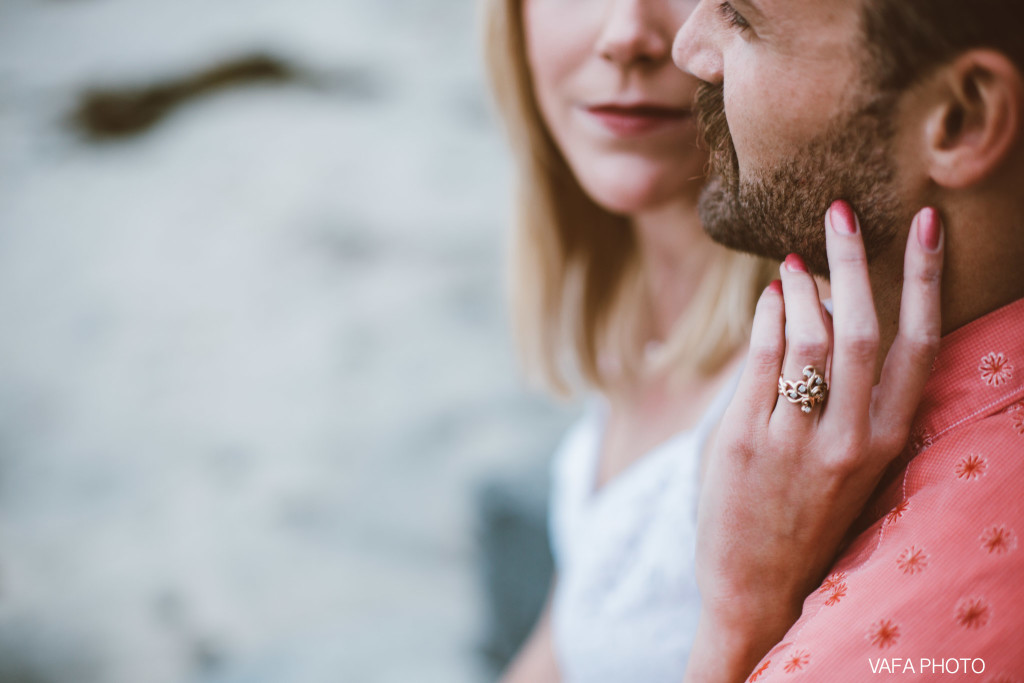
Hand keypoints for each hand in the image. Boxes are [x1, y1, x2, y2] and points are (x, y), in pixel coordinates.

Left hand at [684, 201, 943, 681]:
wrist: (758, 586)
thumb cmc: (804, 512)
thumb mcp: (847, 458)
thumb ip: (845, 392)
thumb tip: (823, 304)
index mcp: (888, 439)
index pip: (919, 343)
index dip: (924, 277)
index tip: (926, 222)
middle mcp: (851, 438)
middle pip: (861, 328)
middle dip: (853, 260)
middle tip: (841, 211)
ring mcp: (797, 441)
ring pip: (809, 339)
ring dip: (803, 286)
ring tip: (794, 260)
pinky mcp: (745, 442)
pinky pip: (761, 362)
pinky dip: (768, 318)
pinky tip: (770, 297)